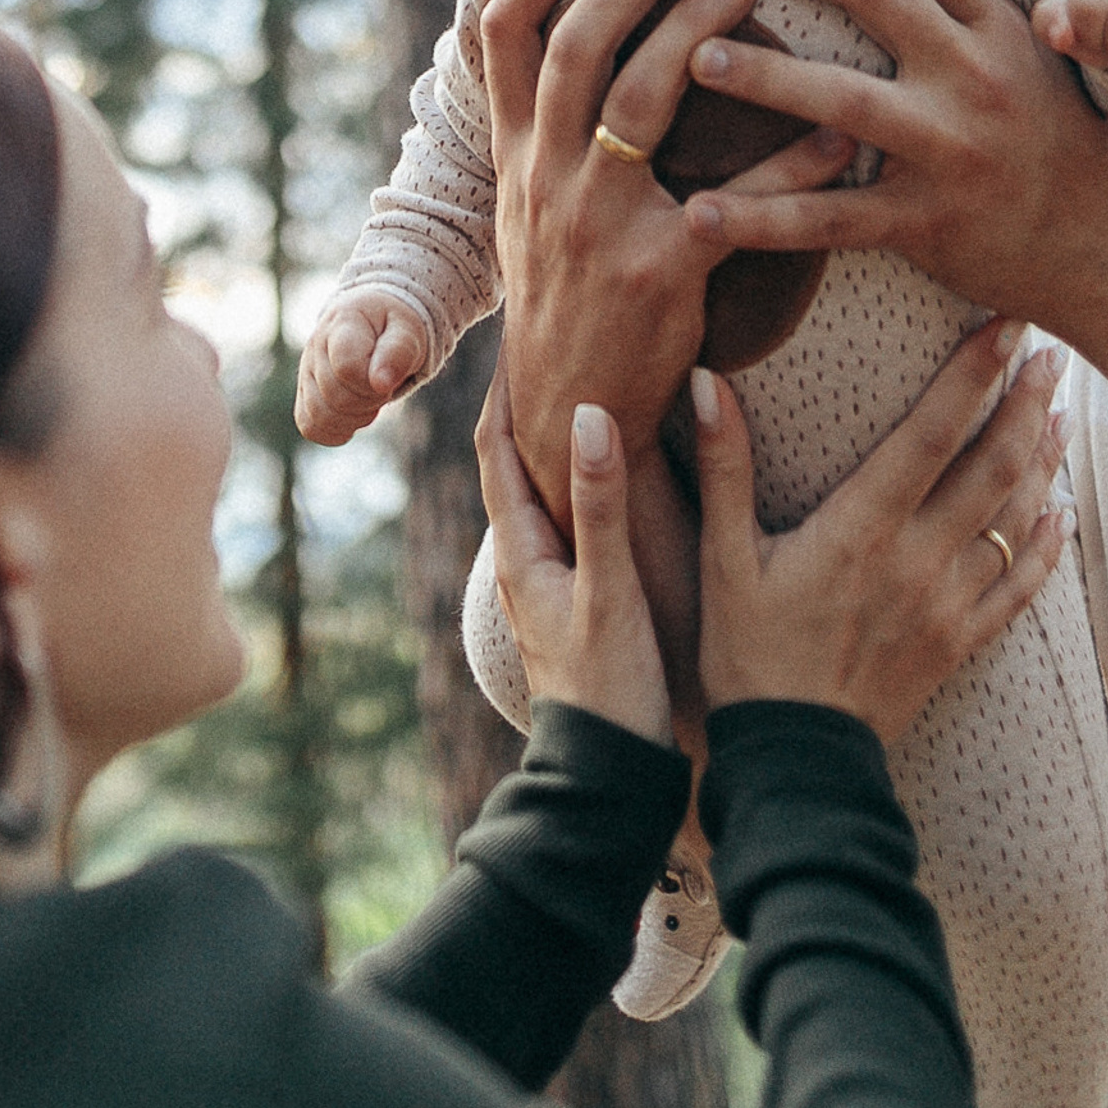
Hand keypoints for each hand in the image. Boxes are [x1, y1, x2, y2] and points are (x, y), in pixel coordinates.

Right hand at [296, 290, 430, 441]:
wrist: (376, 322)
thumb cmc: (393, 327)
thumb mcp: (407, 330)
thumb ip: (399, 352)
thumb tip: (381, 384)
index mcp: (343, 321)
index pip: (346, 367)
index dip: (372, 384)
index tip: (388, 377)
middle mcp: (316, 343)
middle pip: (335, 395)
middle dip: (369, 401)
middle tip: (383, 387)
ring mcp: (306, 368)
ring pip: (319, 415)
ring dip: (354, 419)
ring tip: (369, 400)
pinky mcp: (304, 392)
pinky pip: (309, 426)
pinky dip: (335, 431)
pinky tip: (354, 416)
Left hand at [476, 362, 674, 749]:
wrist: (611, 780)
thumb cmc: (610, 689)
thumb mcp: (610, 591)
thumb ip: (600, 505)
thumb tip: (586, 414)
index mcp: (521, 551)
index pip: (496, 446)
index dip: (503, 386)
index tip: (517, 327)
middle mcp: (523, 560)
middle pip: (510, 459)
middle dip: (521, 399)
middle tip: (541, 337)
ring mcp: (546, 581)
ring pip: (537, 487)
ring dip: (545, 434)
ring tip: (569, 382)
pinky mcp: (574, 598)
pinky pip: (564, 515)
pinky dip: (572, 474)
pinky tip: (599, 469)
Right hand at [483, 0, 854, 513]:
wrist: (573, 413)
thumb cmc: (570, 294)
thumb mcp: (533, 206)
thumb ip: (549, 125)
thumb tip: (579, 26)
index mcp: (516, 155)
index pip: (503, 32)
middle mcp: (546, 178)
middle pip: (575, 43)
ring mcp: (597, 223)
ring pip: (637, 97)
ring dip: (694, 29)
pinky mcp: (659, 274)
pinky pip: (732, 203)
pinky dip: (791, 166)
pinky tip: (839, 135)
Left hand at [681, 0, 1107, 338]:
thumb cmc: (1060, 146)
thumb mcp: (1034, 55)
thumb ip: (968, 4)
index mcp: (1000, 25)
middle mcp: (977, 76)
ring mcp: (951, 151)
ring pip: (838, 98)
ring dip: (759, 74)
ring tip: (693, 56)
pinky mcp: (926, 224)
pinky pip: (829, 218)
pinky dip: (761, 216)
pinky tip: (697, 211)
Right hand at [692, 320, 1069, 741]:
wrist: (794, 766)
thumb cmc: (749, 657)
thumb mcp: (722, 559)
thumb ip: (723, 465)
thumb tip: (708, 380)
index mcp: (861, 529)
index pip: (931, 433)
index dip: (971, 375)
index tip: (1004, 325)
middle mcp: (917, 561)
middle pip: (991, 467)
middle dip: (1025, 404)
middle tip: (1053, 353)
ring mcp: (947, 606)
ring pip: (1013, 521)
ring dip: (1042, 463)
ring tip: (1062, 413)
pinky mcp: (959, 645)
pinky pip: (1018, 589)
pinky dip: (1045, 547)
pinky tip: (1062, 514)